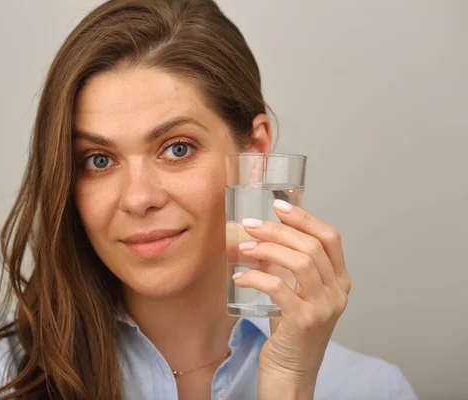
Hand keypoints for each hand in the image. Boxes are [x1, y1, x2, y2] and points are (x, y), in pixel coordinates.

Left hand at [231, 199, 350, 399]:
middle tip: (250, 225)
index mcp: (340, 280)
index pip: (330, 238)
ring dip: (266, 249)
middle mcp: (338, 292)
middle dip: (277, 230)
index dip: (305, 218)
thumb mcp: (295, 293)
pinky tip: (239, 277)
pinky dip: (255, 277)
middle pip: (311, 246)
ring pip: (299, 263)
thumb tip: (259, 234)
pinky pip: (278, 288)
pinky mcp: (304, 322)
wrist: (291, 372)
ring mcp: (324, 307)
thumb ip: (287, 266)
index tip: (279, 205)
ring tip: (243, 248)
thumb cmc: (290, 331)